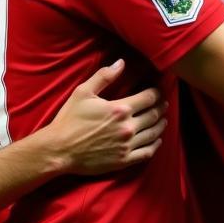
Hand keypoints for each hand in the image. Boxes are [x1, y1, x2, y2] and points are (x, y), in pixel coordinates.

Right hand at [48, 59, 166, 174]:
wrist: (59, 149)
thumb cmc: (69, 119)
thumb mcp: (83, 92)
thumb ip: (104, 76)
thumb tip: (121, 62)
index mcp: (120, 108)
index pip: (148, 98)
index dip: (156, 93)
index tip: (158, 90)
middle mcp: (127, 127)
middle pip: (154, 115)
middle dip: (161, 107)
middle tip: (164, 103)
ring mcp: (127, 145)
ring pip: (153, 133)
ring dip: (161, 125)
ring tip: (163, 119)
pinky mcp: (123, 161)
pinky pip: (147, 153)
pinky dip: (155, 145)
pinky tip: (157, 140)